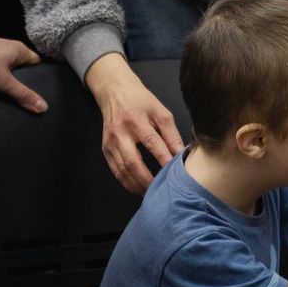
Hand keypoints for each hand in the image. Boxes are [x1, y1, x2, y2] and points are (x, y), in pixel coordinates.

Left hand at [0, 30, 46, 112]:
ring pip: (7, 71)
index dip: (41, 76)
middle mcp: (9, 51)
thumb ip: (23, 94)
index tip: (43, 90)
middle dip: (22, 82)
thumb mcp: (6, 82)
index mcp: (20, 51)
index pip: (38, 64)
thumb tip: (41, 106)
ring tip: (7, 93)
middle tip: (24, 96)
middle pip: (22, 69)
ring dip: (6, 81)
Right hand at [85, 52, 182, 194]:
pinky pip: (115, 171)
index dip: (164, 160)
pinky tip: (138, 188)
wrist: (115, 92)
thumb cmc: (142, 101)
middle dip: (148, 180)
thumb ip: (172, 134)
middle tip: (162, 191)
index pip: (152, 143)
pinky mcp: (105, 149)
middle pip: (133, 162)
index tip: (176, 175)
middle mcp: (120, 133)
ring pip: (122, 170)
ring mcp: (110, 143)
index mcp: (136, 120)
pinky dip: (127, 183)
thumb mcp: (161, 112)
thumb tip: (181, 155)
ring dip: (137, 185)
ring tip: (152, 194)